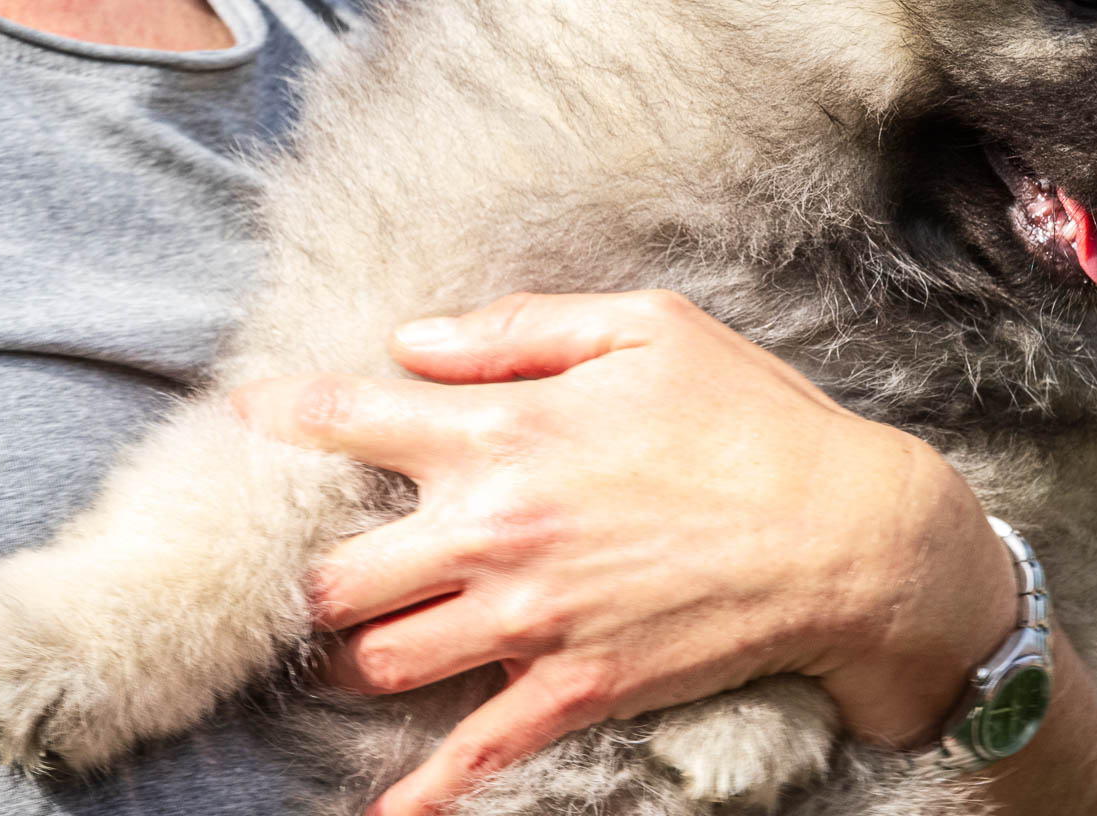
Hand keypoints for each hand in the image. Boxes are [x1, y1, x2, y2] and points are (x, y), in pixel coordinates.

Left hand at [232, 291, 1015, 814]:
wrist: (851, 538)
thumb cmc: (751, 416)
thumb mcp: (645, 328)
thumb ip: (517, 330)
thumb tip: (413, 340)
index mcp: (503, 430)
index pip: (352, 419)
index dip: (283, 417)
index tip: (246, 419)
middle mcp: (496, 528)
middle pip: (338, 572)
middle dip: (306, 572)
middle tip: (302, 567)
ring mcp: (530, 617)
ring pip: (382, 659)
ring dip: (347, 658)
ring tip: (341, 648)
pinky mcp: (575, 687)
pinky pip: (475, 751)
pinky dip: (423, 790)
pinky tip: (383, 813)